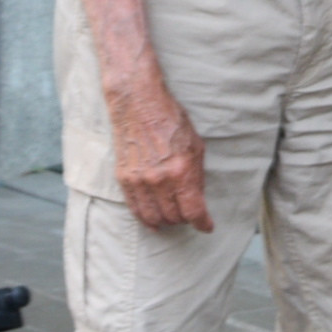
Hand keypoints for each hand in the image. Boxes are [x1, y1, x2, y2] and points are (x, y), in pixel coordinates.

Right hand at [107, 72, 210, 232]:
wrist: (139, 105)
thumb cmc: (171, 122)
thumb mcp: (196, 147)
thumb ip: (197, 177)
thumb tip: (197, 200)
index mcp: (181, 172)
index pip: (193, 212)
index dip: (203, 223)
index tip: (206, 226)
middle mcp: (159, 180)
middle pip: (174, 217)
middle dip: (185, 220)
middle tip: (189, 215)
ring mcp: (139, 181)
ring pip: (153, 218)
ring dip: (166, 222)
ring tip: (172, 218)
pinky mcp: (124, 179)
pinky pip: (135, 209)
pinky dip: (145, 219)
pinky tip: (153, 221)